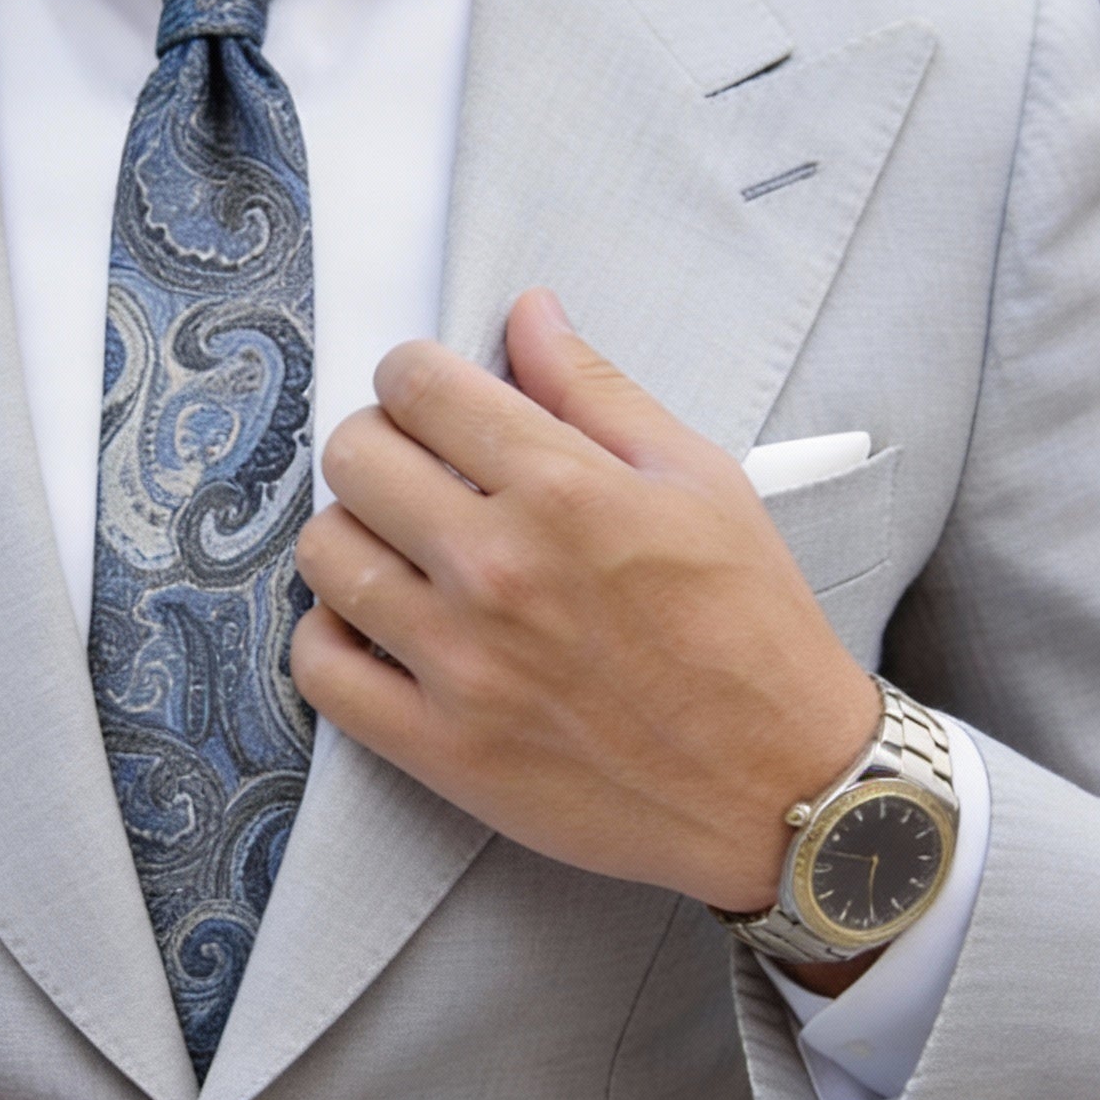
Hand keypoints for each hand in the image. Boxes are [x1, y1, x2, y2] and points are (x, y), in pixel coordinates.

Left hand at [291, 289, 878, 914]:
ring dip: (350, 536)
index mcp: (563, 490)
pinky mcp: (438, 746)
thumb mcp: (700, 481)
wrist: (780, 787)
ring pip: (323, 554)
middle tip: (412, 471)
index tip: (427, 398)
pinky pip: (319, 668)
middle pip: (354, 458)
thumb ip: (598, 391)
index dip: (412, 377)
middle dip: (376, 445)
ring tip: (397, 550)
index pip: (417, 385)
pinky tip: (375, 626)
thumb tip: (528, 312)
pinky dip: (330, 637)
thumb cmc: (750, 630)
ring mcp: (459, 662)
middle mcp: (497, 569)